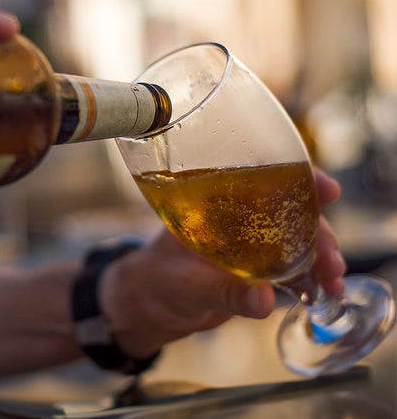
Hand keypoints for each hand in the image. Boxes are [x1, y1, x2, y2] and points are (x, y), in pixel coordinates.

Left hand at [100, 168, 344, 358]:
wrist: (150, 305)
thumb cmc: (156, 281)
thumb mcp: (185, 285)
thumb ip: (224, 293)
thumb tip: (264, 300)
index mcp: (214, 202)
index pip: (260, 179)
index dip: (298, 178)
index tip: (326, 188)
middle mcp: (237, 216)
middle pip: (288, 210)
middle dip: (319, 229)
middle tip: (332, 256)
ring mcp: (249, 242)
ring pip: (296, 239)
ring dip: (320, 256)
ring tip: (334, 279)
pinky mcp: (256, 268)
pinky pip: (290, 267)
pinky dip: (310, 277)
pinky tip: (326, 291)